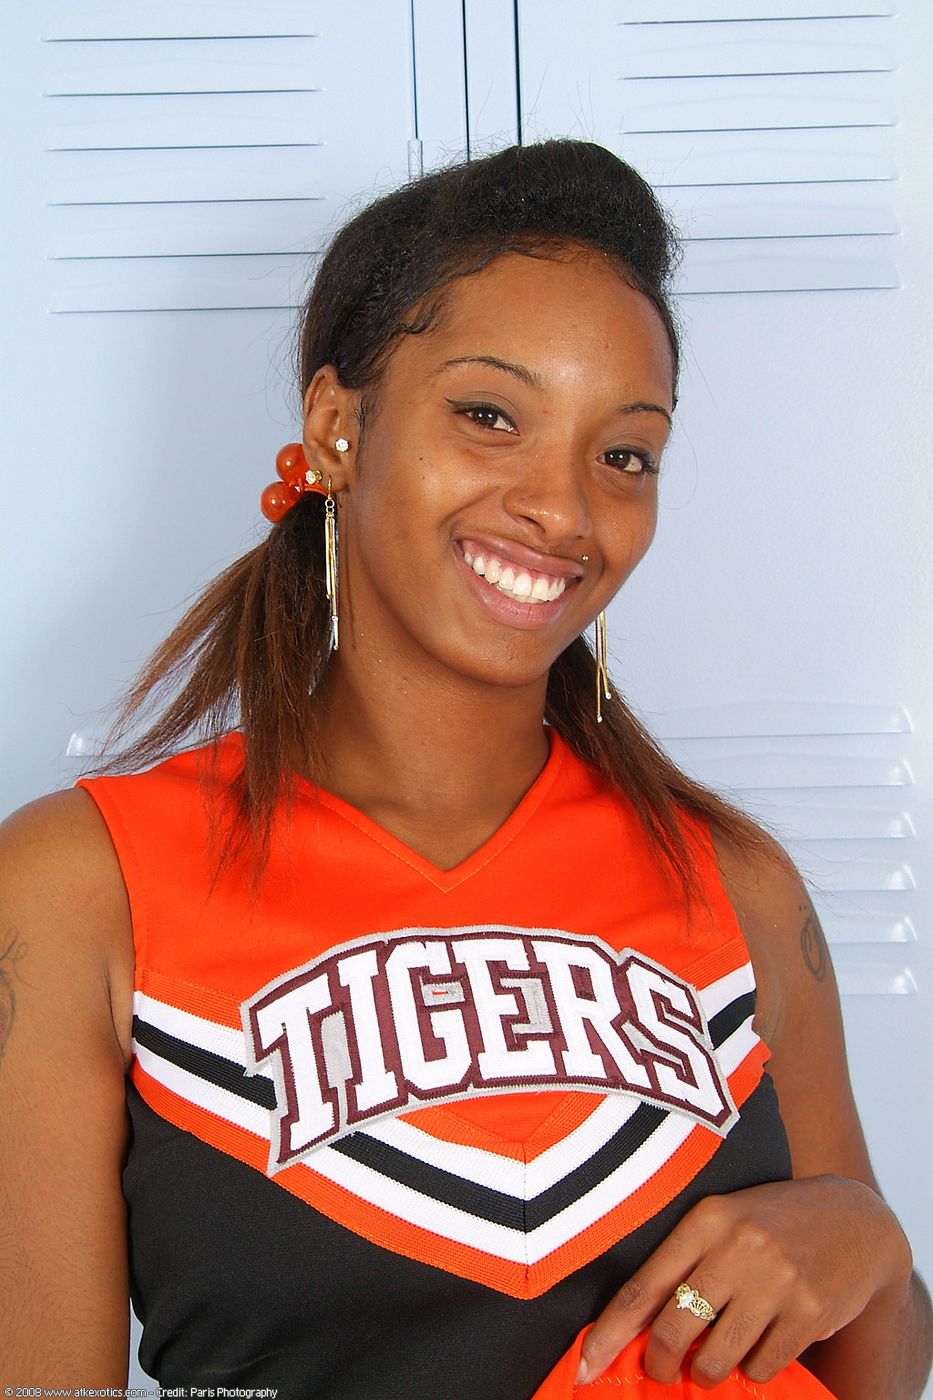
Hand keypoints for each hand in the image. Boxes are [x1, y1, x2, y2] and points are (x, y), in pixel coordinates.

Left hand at [577, 1176, 911, 1389]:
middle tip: (662, 1370)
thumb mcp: (725, 1223)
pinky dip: (752, 1371)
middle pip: (673, 1330)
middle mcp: (736, 1247)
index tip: (585, 1365)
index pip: (643, 1286)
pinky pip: (760, 1368)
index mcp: (705, 1219)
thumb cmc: (773, 1224)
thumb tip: (636, 1330)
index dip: (609, 1333)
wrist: (854, 1220)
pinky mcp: (807, 1313)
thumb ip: (686, 1264)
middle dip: (660, 1363)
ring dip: (707, 1373)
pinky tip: (757, 1349)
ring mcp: (774, 1281)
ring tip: (712, 1361)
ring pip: (715, 1359)